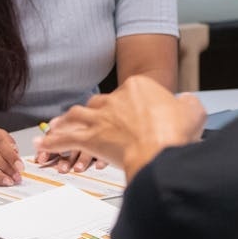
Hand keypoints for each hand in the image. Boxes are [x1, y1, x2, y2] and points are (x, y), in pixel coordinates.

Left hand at [37, 77, 205, 178]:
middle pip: (99, 103)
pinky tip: (43, 144)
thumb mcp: (193, 111)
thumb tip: (186, 102)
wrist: (161, 151)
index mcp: (139, 87)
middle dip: (93, 113)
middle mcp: (115, 99)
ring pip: (76, 116)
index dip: (128, 105)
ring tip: (55, 126)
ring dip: (64, 121)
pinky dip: (53, 141)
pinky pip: (65, 138)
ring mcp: (100, 117)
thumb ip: (188, 104)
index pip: (129, 93)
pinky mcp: (90, 137)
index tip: (131, 115)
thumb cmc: (176, 134)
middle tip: (89, 122)